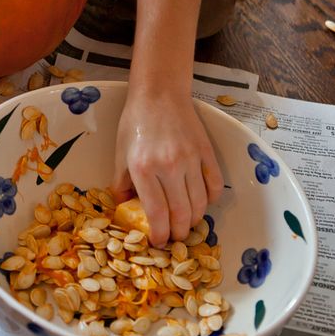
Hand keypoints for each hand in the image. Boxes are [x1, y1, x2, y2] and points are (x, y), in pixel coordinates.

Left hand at [111, 87, 223, 246]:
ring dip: (194, 219)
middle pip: (181, 214)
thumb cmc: (135, 122)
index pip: (157, 214)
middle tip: (174, 237)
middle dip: (178, 233)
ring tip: (186, 222)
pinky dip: (210, 199)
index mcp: (143, 168)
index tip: (159, 243)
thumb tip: (125, 208)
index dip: (159, 235)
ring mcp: (191, 159)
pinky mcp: (206, 152)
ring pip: (200, 204)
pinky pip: (214, 185)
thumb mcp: (120, 153)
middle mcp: (169, 167)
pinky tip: (201, 201)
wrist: (159, 93)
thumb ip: (121, 183)